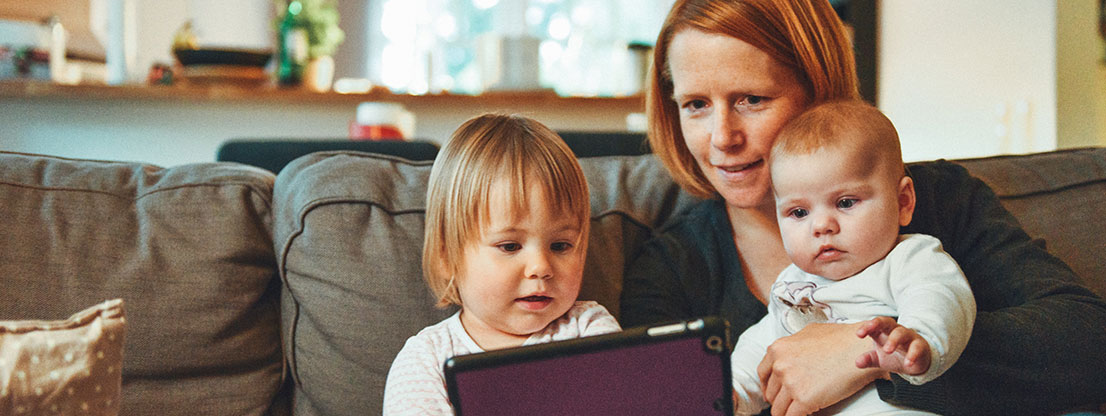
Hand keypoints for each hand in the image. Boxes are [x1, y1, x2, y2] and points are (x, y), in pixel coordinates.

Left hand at [757, 322, 885, 415]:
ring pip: (778, 409)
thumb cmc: (842, 339)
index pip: (763, 374)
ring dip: (788, 411)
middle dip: (781, 399)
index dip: (769, 386)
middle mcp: (780, 365)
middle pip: (771, 393)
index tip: (775, 393)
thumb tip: (790, 355)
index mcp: (778, 349)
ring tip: (799, 410)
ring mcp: (791, 383)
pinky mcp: (804, 399)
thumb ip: (794, 345)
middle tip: (791, 402)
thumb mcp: (809, 333)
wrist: (862, 349)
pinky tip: (806, 415)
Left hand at [855, 316, 930, 375]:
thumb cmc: (894, 356)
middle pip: (887, 322)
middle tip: (869, 334)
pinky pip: (917, 347)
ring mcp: (909, 337)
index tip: (859, 334)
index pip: (875, 324)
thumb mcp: (879, 359)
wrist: (916, 362)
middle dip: (878, 324)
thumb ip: (869, 359)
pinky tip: (908, 363)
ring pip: (902, 333)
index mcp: (883, 331)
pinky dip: (912, 354)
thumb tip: (857, 362)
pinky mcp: (921, 346)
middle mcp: (896, 330)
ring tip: (887, 350)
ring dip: (894, 340)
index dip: (867, 327)